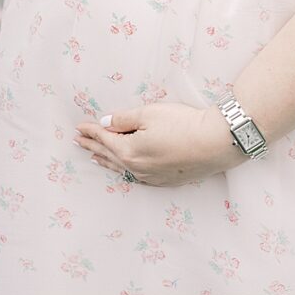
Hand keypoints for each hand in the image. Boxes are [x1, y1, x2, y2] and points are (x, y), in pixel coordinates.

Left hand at [74, 103, 249, 186]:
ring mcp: (151, 177)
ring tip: (94, 158)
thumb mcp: (150, 113)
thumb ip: (124, 119)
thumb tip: (106, 124)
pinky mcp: (165, 180)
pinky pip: (136, 177)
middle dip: (93, 147)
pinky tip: (123, 169)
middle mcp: (137, 168)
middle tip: (79, 142)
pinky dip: (124, 170)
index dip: (91, 131)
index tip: (79, 127)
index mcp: (129, 151)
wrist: (216, 142)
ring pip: (121, 169)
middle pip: (109, 156)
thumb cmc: (183, 124)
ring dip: (106, 161)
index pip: (104, 139)